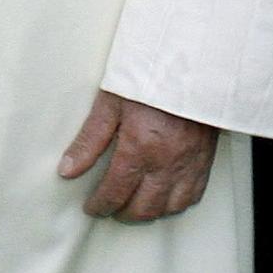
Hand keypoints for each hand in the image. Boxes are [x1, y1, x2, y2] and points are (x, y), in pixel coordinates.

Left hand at [58, 90, 217, 223]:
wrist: (190, 59)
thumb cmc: (149, 74)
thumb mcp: (111, 101)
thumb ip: (90, 139)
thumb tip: (67, 170)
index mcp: (139, 147)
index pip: (115, 192)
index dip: (100, 205)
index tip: (92, 206)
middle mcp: (165, 162)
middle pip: (142, 209)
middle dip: (122, 212)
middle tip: (110, 206)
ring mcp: (188, 163)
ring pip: (168, 208)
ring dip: (149, 212)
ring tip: (134, 204)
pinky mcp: (204, 159)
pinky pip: (193, 196)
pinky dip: (176, 203)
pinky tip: (165, 197)